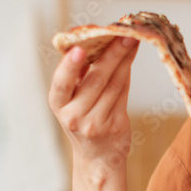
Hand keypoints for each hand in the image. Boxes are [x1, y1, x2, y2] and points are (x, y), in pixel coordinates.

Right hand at [48, 37, 137, 167]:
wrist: (97, 157)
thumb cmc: (83, 119)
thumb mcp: (71, 100)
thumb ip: (79, 74)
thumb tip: (94, 39)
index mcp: (58, 104)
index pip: (61, 84)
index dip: (70, 66)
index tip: (80, 48)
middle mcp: (74, 116)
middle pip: (96, 79)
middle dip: (111, 53)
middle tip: (123, 34)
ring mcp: (96, 123)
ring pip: (113, 84)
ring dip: (124, 59)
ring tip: (132, 40)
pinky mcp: (115, 126)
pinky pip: (123, 93)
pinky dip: (127, 73)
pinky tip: (130, 57)